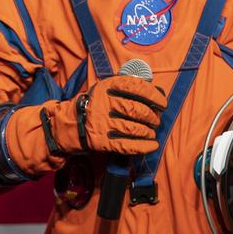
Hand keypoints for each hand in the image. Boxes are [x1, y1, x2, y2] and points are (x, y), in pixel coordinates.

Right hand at [43, 75, 166, 155]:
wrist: (69, 124)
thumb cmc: (94, 105)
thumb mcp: (105, 89)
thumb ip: (126, 87)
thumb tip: (155, 91)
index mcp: (107, 87)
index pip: (136, 87)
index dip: (153, 95)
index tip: (163, 103)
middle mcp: (105, 104)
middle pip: (136, 109)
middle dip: (151, 117)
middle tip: (155, 120)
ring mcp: (102, 123)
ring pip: (133, 128)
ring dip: (148, 132)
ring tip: (151, 133)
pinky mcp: (102, 141)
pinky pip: (127, 145)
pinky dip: (143, 147)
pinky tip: (152, 146)